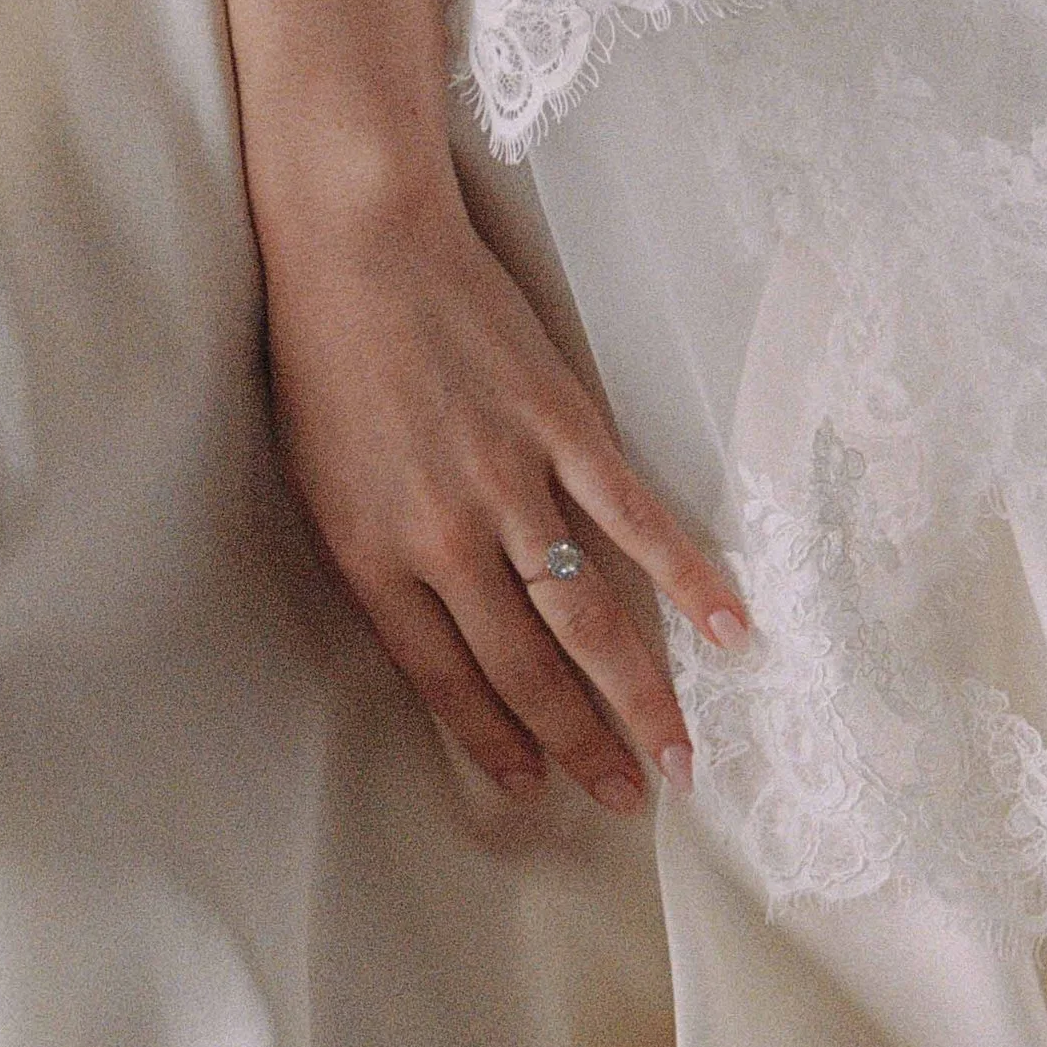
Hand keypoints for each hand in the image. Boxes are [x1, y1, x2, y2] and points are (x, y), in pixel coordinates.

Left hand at [257, 169, 748, 814]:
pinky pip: (635, 518)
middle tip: (625, 798)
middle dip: (580, 745)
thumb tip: (439, 631)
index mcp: (372, 557)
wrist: (356, 248)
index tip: (538, 787)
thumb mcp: (319, 482)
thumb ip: (377, 561)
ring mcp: (510, 482)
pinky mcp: (562, 427)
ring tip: (679, 759)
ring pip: (586, 615)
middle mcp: (444, 538)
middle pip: (526, 667)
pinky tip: (728, 632)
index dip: (497, 740)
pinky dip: (687, 578)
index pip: (447, 679)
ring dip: (638, 697)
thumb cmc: (324, 360)